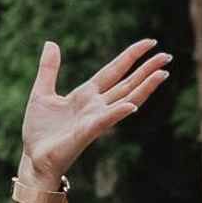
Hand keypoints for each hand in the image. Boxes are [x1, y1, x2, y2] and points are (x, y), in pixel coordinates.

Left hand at [17, 38, 172, 188]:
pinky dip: (118, 112)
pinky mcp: (86, 133)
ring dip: (144, 88)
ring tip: (162, 74)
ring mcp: (94, 119)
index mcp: (86, 95)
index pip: (114, 71)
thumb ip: (49, 69)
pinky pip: (105, 120)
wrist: (33, 159)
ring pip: (125, 100)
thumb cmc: (39, 132)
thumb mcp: (41, 93)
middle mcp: (96, 106)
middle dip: (147, 70)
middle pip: (127, 84)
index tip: (150, 43)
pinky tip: (131, 105)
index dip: (131, 56)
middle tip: (168, 56)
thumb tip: (51, 42)